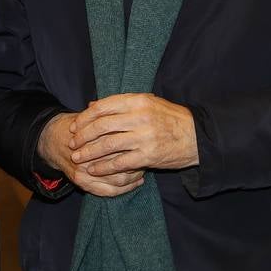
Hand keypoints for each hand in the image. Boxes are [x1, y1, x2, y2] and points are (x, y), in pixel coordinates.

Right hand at [37, 111, 144, 196]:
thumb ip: (113, 112)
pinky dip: (125, 188)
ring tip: (144, 169)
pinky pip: (108, 191)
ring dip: (134, 175)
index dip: (137, 141)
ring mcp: (83, 169)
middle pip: (120, 159)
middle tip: (150, 156)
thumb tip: (140, 106)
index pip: (120, 139)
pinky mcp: (81, 182)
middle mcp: (86, 152)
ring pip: (117, 178)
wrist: (53, 140)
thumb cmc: (79, 126)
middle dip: (138, 159)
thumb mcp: (94, 115)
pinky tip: (137, 182)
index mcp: (92, 133)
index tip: (150, 140)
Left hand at [69, 93, 198, 176]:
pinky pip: (119, 163)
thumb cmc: (171, 118)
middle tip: (72, 143)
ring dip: (88, 152)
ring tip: (78, 157)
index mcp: (138, 101)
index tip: (74, 125)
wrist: (197, 137)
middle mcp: (140, 117)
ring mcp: (144, 137)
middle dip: (82, 136)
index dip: (85, 117)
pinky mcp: (148, 156)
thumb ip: (121, 104)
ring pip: (107, 145)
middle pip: (101, 126)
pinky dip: (103, 167)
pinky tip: (94, 169)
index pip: (103, 107)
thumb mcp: (148, 103)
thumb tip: (92, 105)